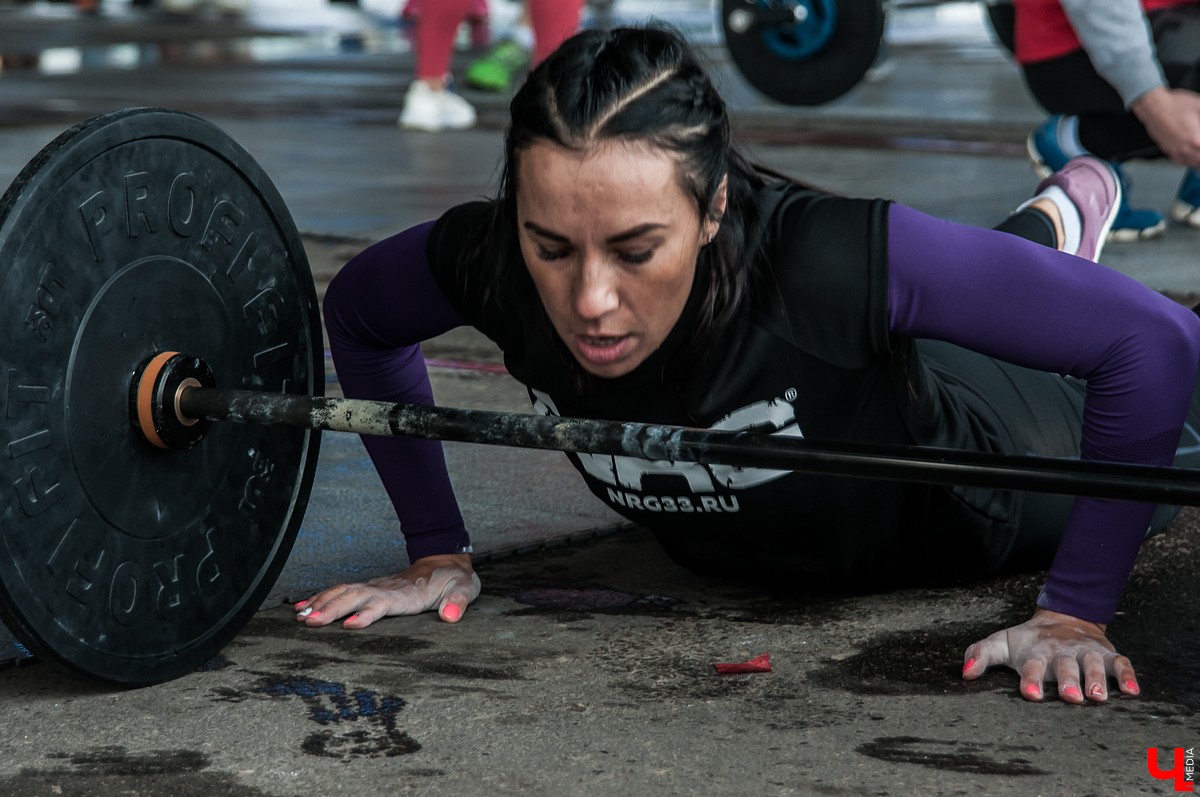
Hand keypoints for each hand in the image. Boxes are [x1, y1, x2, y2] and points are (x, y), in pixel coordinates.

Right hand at [293, 553, 479, 628]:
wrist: (445, 559)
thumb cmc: (453, 579)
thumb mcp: (464, 590)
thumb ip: (458, 602)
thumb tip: (450, 616)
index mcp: (407, 594)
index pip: (383, 603)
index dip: (368, 613)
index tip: (350, 625)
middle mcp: (386, 589)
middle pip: (355, 597)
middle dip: (332, 609)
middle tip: (309, 622)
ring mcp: (376, 587)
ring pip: (344, 592)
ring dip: (321, 603)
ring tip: (300, 617)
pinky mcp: (370, 589)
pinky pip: (341, 591)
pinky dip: (321, 598)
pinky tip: (303, 607)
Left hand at [961, 609, 1140, 702]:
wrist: (1063, 617)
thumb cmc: (1028, 641)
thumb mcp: (1001, 643)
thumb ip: (981, 655)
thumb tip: (965, 673)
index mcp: (1036, 654)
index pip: (1031, 667)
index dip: (1030, 680)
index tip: (1030, 694)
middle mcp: (1062, 654)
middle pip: (1066, 668)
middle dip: (1068, 682)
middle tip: (1071, 697)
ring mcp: (1086, 654)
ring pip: (1094, 666)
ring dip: (1097, 680)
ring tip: (1098, 696)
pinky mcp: (1107, 655)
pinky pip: (1122, 665)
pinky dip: (1128, 676)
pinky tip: (1133, 692)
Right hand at [1131, 86, 1199, 167]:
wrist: (1154, 107)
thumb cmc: (1175, 105)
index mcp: (1196, 140)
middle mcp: (1185, 149)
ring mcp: (1175, 151)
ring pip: (1193, 163)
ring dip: (1199, 160)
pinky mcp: (1168, 149)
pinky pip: (1181, 161)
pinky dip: (1190, 161)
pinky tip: (1193, 157)